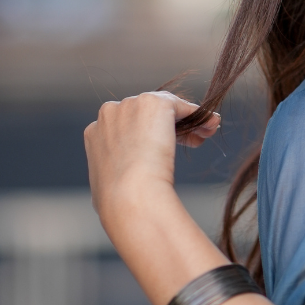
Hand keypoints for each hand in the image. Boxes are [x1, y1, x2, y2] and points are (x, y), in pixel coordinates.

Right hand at [84, 92, 220, 227]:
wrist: (129, 195)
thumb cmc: (118, 201)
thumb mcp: (107, 186)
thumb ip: (115, 173)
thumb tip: (124, 183)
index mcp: (95, 133)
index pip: (129, 126)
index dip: (150, 137)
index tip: (165, 153)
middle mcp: (110, 113)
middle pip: (147, 114)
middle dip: (170, 127)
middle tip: (193, 141)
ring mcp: (131, 105)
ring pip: (167, 108)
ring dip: (188, 121)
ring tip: (205, 135)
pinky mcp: (154, 103)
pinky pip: (182, 106)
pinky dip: (197, 115)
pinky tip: (210, 125)